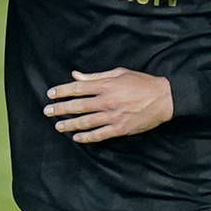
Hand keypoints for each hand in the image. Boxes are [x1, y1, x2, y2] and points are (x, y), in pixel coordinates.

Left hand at [44, 68, 173, 143]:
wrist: (163, 98)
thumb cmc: (141, 83)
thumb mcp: (118, 73)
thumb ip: (95, 76)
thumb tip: (76, 75)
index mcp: (106, 85)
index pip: (78, 88)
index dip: (62, 91)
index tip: (50, 94)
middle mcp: (107, 101)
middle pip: (78, 106)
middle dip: (60, 109)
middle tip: (47, 112)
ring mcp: (113, 116)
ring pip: (86, 122)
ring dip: (69, 124)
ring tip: (58, 126)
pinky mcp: (120, 128)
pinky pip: (99, 135)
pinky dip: (86, 137)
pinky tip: (76, 137)